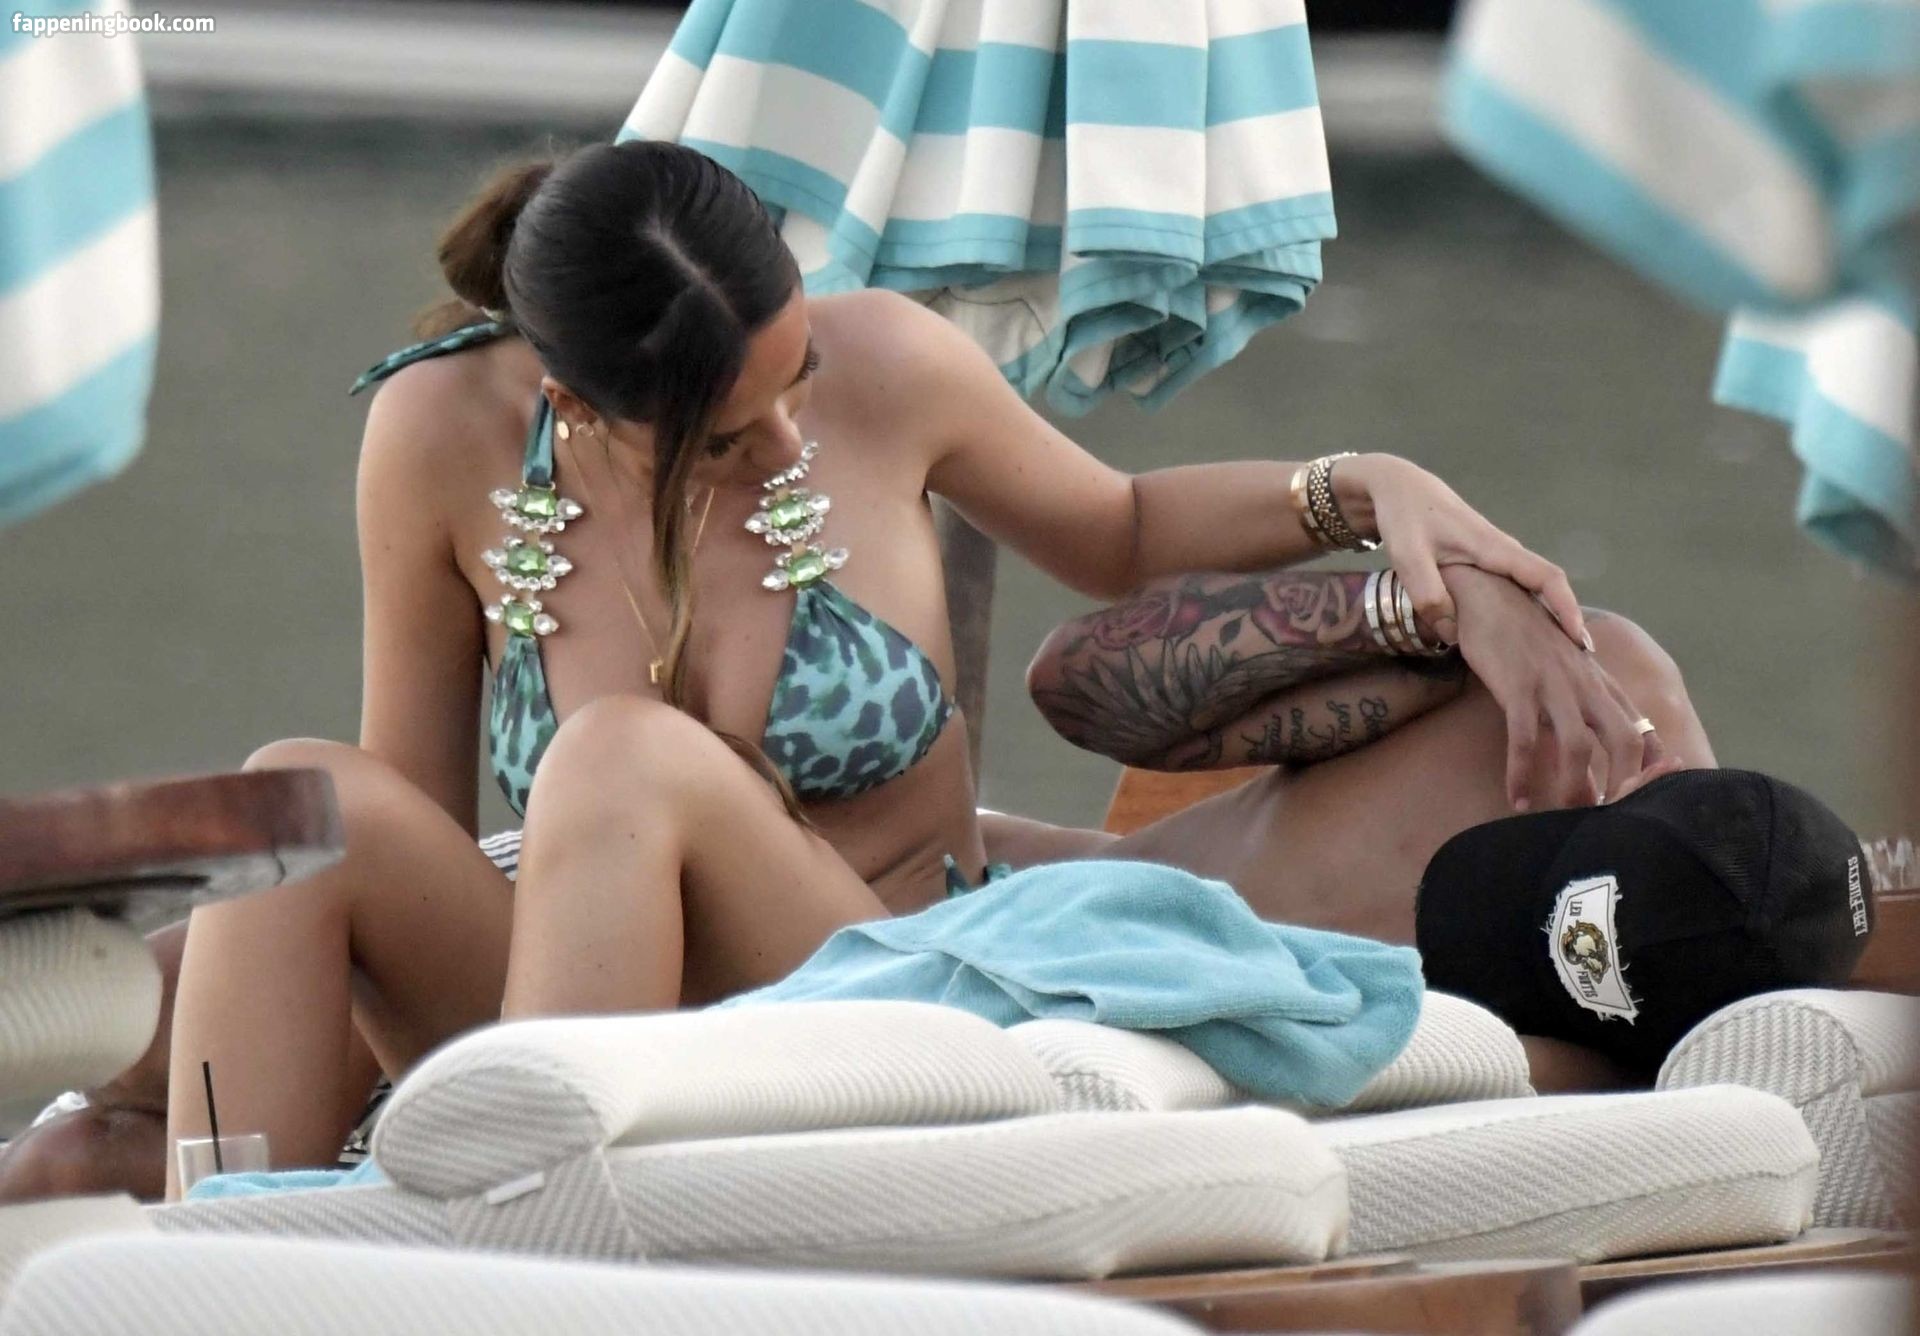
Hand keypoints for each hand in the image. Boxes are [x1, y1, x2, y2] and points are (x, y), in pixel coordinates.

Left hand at [1339, 454, 1586, 652]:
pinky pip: (1513, 585)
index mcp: (1494, 549)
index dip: (1566, 608)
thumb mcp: (1409, 557)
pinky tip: (1517, 632)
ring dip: (1545, 615)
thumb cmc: (1405, 517)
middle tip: (1576, 660)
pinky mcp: (1483, 558)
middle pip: (1547, 585)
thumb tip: (1452, 636)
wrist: (1399, 487)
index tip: (1579, 639)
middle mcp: (1503, 551)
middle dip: (1564, 619)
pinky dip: (1523, 607)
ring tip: (1553, 653)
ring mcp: (1495, 553)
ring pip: (1530, 586)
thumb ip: (1429, 594)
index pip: (1546, 577)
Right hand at [1439, 565, 1680, 810]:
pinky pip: (1525, 738)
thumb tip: (1595, 750)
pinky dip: (1522, 772)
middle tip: (1604, 819)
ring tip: (1561, 815)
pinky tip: (1517, 797)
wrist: (1489, 596)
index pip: (1639, 729)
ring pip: (1577, 745)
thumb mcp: (1566, 669)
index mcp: (1600, 681)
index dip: (1647, 769)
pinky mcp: (1518, 686)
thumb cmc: (1525, 638)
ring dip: (1572, 786)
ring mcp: (1553, 683)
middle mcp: (1586, 683)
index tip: (1640, 802)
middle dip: (1619, 785)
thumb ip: (1584, 704)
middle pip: (1621, 739)